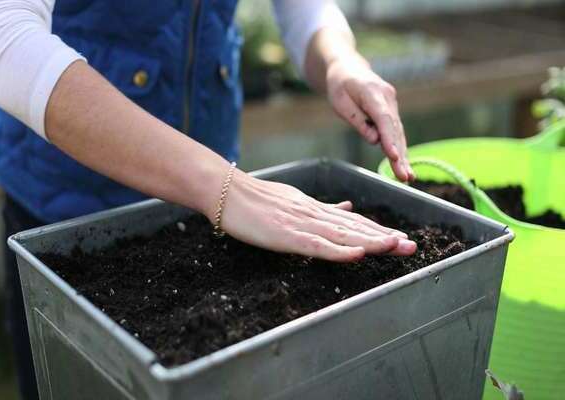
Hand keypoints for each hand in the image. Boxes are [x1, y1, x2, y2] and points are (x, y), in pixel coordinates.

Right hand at [216, 171, 416, 261]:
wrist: (229, 192)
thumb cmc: (257, 199)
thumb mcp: (295, 201)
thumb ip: (323, 208)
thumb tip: (348, 208)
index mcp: (316, 209)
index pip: (353, 222)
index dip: (378, 231)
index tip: (400, 239)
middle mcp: (315, 215)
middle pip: (355, 228)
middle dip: (385, 238)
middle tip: (412, 247)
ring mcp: (302, 224)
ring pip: (343, 235)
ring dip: (372, 242)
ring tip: (397, 247)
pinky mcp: (288, 236)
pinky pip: (318, 245)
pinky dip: (340, 250)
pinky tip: (358, 253)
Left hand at [326, 53, 414, 181]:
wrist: (349, 69)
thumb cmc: (340, 86)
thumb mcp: (339, 102)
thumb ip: (357, 120)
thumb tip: (374, 140)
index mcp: (373, 93)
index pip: (383, 119)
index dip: (389, 139)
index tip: (393, 156)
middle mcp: (388, 98)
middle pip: (395, 130)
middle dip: (400, 155)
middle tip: (405, 177)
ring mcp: (392, 105)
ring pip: (398, 133)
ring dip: (403, 156)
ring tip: (407, 177)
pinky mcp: (391, 112)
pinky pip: (395, 132)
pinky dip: (399, 148)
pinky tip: (404, 165)